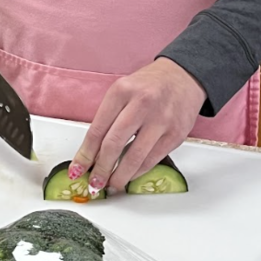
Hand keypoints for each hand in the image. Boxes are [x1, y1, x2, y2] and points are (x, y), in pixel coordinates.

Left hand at [69, 58, 206, 193]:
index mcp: (121, 91)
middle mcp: (141, 104)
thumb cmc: (149, 85)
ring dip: (119, 176)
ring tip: (111, 184)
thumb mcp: (123, 91)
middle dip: (100, 170)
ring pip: (134, 157)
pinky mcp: (175, 135)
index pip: (97, 129)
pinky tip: (129, 175)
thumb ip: (108, 118)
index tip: (77, 169)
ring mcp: (160, 120)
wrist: (183, 77)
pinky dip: (137, 172)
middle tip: (94, 183)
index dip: (85, 154)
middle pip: (113, 144)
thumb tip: (92, 153)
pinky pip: (151, 160)